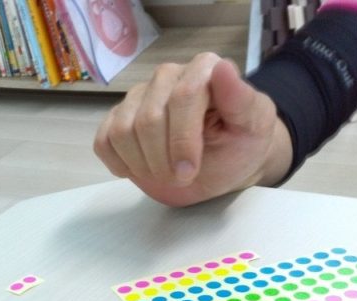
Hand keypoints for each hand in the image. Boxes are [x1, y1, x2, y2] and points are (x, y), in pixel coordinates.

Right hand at [94, 54, 291, 206]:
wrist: (221, 167)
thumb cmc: (239, 146)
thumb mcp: (253, 127)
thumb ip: (241, 99)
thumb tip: (222, 68)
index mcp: (202, 69)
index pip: (182, 97)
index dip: (182, 140)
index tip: (189, 171)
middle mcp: (166, 76)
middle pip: (148, 119)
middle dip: (162, 160)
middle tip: (181, 178)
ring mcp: (137, 98)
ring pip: (121, 132)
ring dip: (142, 165)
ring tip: (164, 174)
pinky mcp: (116, 120)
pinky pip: (103, 142)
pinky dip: (119, 164)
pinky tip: (141, 169)